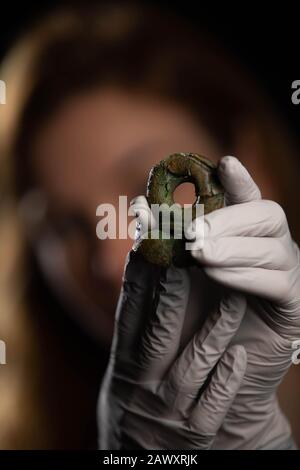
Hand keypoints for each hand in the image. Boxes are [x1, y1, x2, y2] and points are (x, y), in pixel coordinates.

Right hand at [97, 250, 246, 448]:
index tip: (156, 243)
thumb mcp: (127, 354)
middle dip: (173, 296)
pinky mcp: (195, 430)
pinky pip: (213, 403)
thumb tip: (147, 255)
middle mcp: (144, 381)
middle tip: (192, 260)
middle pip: (158, 334)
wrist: (141, 449)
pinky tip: (239, 355)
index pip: (131, 312)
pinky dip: (224, 380)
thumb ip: (138, 312)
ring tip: (235, 300)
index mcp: (126, 358)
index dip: (141, 277)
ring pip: (192, 365)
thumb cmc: (141, 384)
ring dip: (212, 332)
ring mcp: (170, 407)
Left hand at [189, 156, 299, 448]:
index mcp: (245, 234)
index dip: (239, 180)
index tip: (224, 163)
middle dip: (229, 217)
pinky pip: (278, 282)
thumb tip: (139, 208)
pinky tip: (217, 276)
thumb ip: (165, 242)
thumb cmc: (194, 313)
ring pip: (273, 246)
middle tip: (194, 230)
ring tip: (198, 252)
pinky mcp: (292, 305)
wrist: (215, 369)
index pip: (248, 198)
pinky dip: (246, 275)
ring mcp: (286, 273)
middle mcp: (271, 246)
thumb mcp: (178, 272)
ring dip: (233, 245)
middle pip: (267, 214)